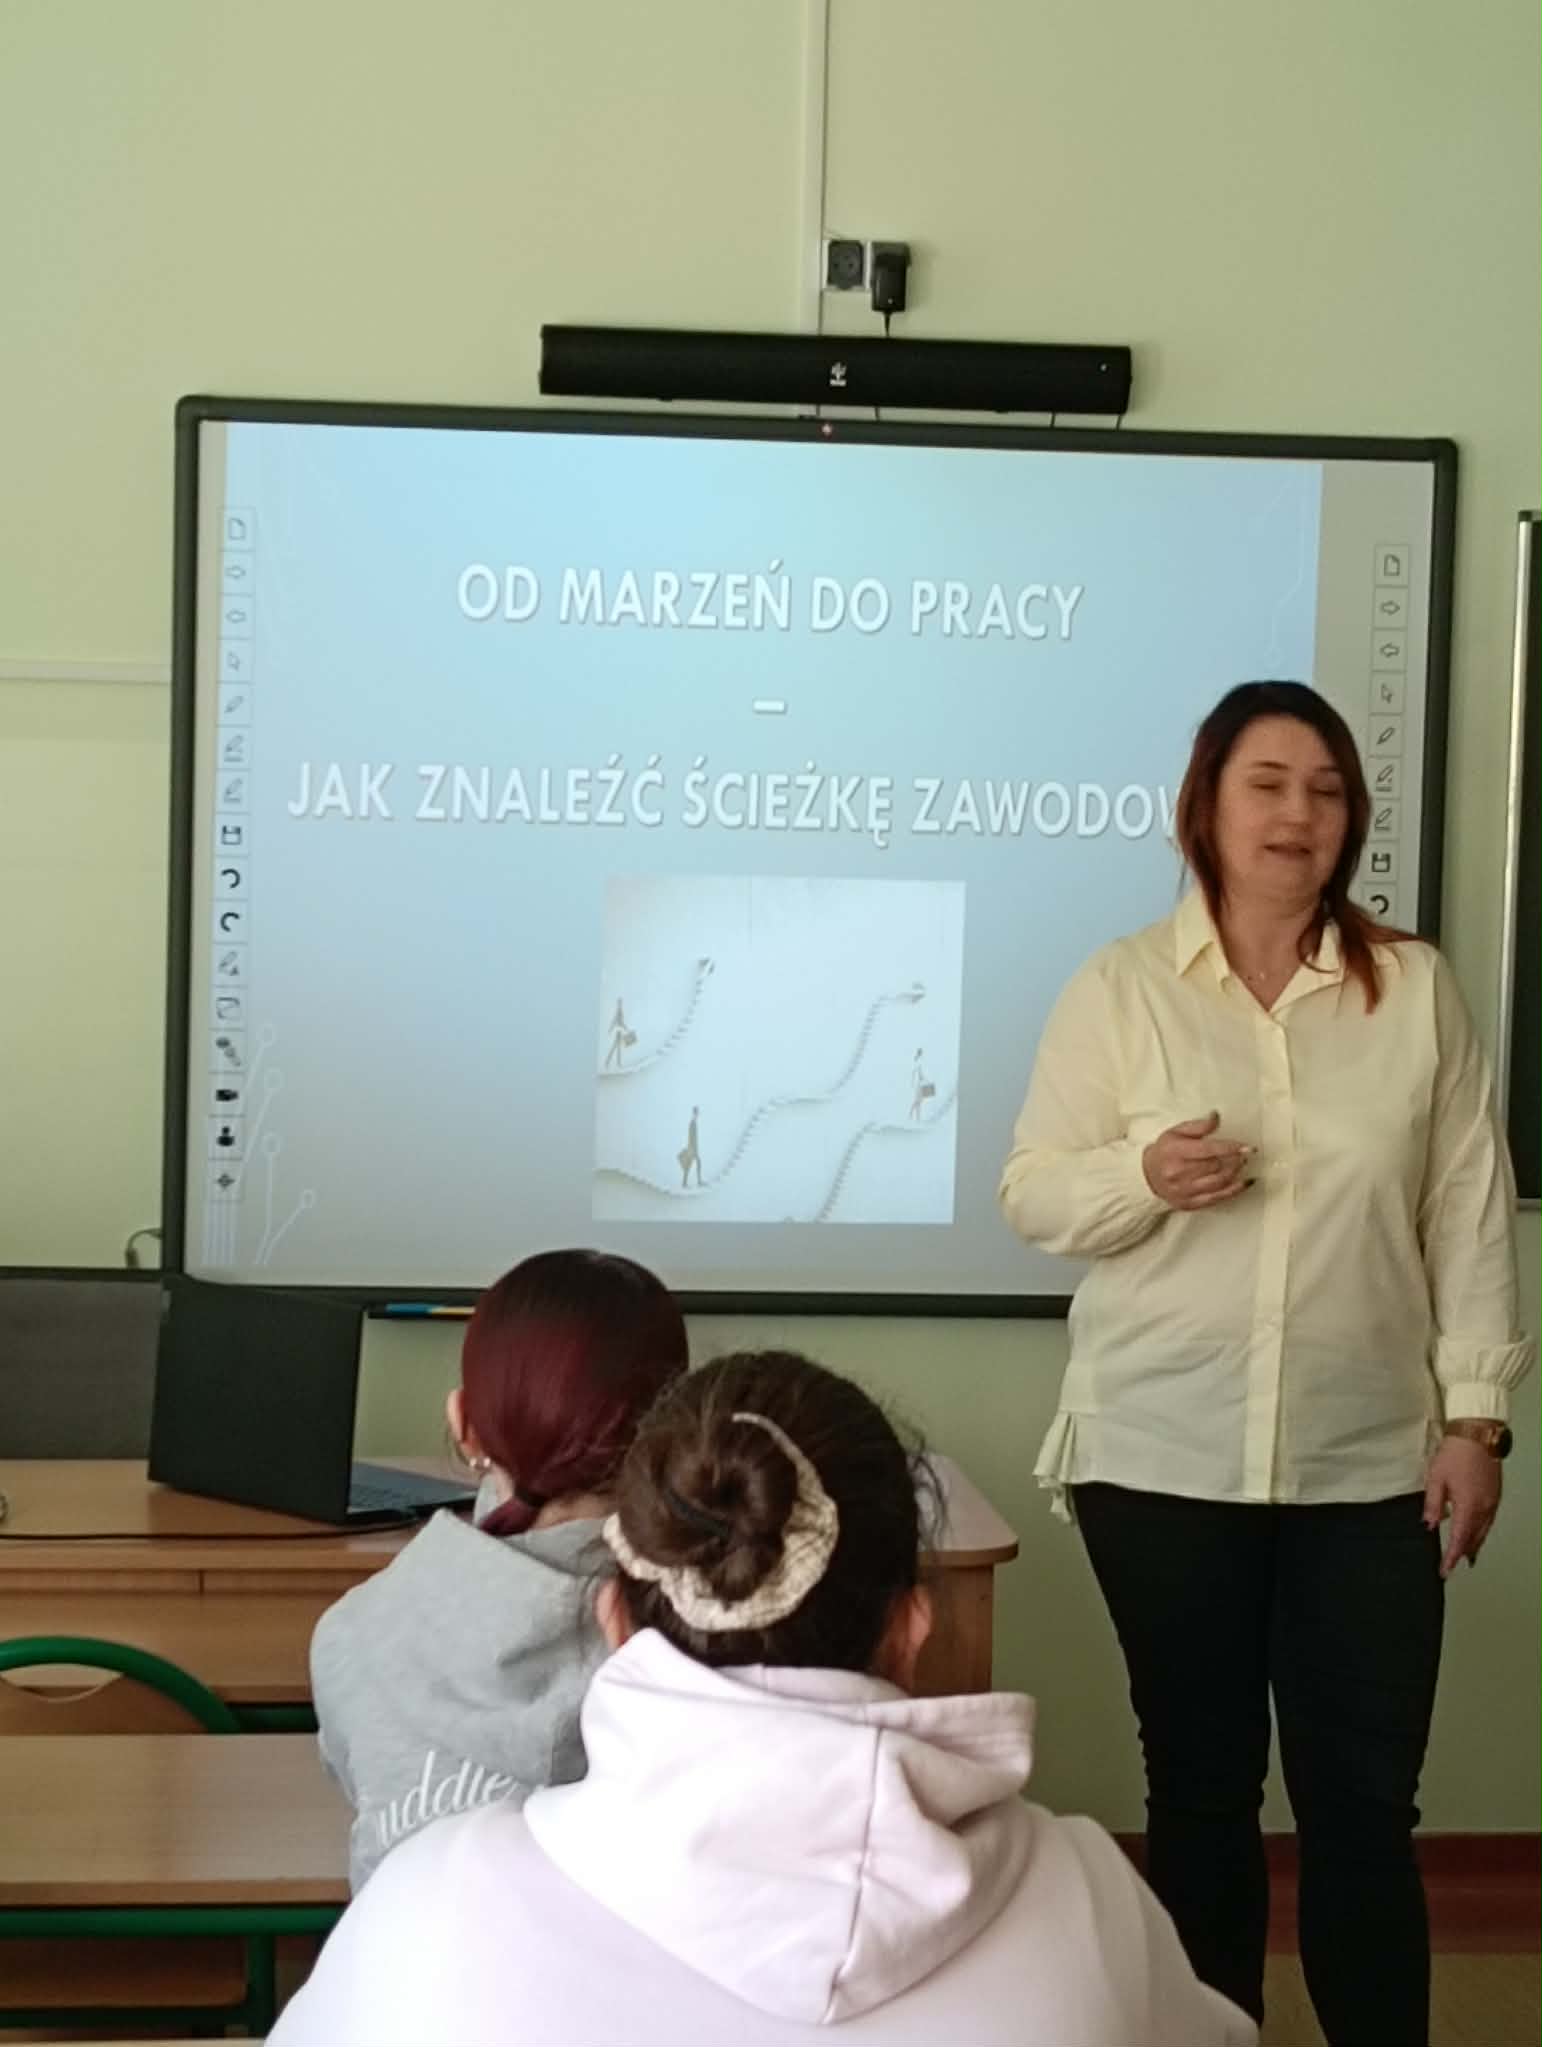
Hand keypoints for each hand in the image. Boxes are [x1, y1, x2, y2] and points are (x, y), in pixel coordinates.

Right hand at [1141, 1112, 1251, 1210]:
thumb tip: (1216, 1117)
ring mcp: (1184, 1191)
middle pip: (1216, 1166)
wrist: (1146, 1177)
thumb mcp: (1176, 1132)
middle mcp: (1178, 1173)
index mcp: (1175, 1152)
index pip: (1208, 1150)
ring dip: (1236, 1173)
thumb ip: (1198, 1126)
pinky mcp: (1190, 1204)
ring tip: (1242, 1164)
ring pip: (1219, 1182)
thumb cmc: (1165, 1151)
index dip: (1231, 1148)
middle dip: (1234, 1159)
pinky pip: (1217, 1198)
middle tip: (1243, 1154)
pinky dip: (1235, 1190)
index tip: (1249, 1147)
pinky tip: (1245, 1183)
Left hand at [1423, 1436, 1501, 1575]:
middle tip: (1452, 1565)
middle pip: (1474, 1538)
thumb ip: (1433, 1504)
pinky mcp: (1495, 1494)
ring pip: (1484, 1530)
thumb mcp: (1436, 1479)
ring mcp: (1492, 1502)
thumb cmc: (1454, 1454)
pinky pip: (1489, 1520)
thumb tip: (1429, 1525)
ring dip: (1474, 1544)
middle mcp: (1484, 1508)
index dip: (1451, 1557)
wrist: (1477, 1435)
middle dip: (1463, 1553)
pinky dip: (1482, 1530)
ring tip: (1466, 1555)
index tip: (1444, 1571)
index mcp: (1468, 1507)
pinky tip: (1476, 1531)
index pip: (1458, 1539)